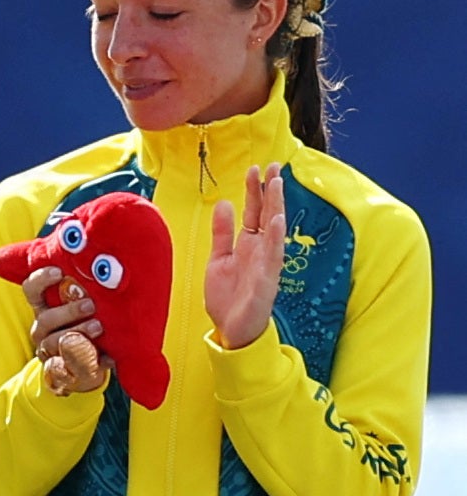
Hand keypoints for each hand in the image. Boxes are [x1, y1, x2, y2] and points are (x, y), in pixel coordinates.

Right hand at [23, 267, 106, 396]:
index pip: (32, 290)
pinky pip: (62, 369)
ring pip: (54, 343)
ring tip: (99, 327)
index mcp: (44, 308)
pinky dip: (84, 363)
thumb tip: (106, 272)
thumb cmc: (90, 325)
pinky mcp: (59, 371)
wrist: (90, 364)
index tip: (59, 272)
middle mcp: (42, 328)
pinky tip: (104, 358)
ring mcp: (49, 350)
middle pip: (45, 318)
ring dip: (77, 334)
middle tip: (91, 305)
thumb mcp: (87, 306)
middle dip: (68, 311)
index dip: (41, 280)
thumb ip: (88, 291)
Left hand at [208, 162, 286, 351]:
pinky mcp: (266, 281)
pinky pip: (272, 257)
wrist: (231, 330)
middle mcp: (261, 251)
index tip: (256, 168)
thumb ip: (222, 232)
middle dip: (270, 190)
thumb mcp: (218, 258)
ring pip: (274, 231)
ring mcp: (266, 265)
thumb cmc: (228, 296)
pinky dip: (275, 239)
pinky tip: (276, 222)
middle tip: (273, 165)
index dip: (256, 191)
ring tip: (277, 185)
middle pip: (268, 214)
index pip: (254, 211)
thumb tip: (224, 203)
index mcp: (249, 244)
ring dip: (276, 207)